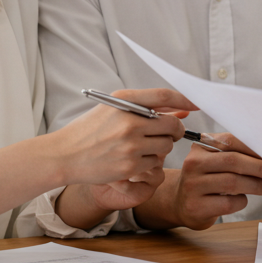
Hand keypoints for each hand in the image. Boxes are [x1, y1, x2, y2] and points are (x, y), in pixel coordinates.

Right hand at [0, 88, 193, 222]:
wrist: (65, 155)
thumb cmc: (90, 130)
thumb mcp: (114, 110)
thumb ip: (147, 108)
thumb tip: (181, 110)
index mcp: (124, 100)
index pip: (165, 96)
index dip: (185, 99)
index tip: (196, 104)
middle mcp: (129, 121)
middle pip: (172, 125)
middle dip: (175, 130)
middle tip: (168, 133)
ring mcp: (130, 144)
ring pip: (166, 146)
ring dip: (161, 147)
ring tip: (143, 146)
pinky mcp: (130, 165)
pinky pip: (155, 163)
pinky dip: (149, 162)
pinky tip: (133, 159)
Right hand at [134, 133, 261, 230]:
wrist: (179, 202)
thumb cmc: (206, 179)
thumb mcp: (215, 162)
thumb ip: (236, 155)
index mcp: (200, 147)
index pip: (231, 141)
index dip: (255, 149)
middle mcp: (193, 164)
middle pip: (233, 161)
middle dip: (259, 167)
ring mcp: (192, 186)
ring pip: (232, 183)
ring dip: (254, 186)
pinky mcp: (196, 207)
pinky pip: (228, 203)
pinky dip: (241, 201)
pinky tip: (241, 200)